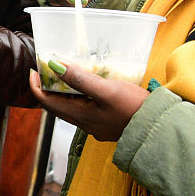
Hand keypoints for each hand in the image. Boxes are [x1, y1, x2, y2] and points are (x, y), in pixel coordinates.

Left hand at [27, 61, 148, 140]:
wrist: (160, 130)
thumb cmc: (134, 109)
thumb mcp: (106, 90)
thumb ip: (80, 79)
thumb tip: (54, 65)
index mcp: (80, 116)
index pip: (46, 102)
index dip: (36, 85)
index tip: (34, 69)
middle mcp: (84, 124)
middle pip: (57, 106)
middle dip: (49, 87)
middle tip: (48, 69)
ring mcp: (96, 126)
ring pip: (72, 108)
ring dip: (65, 92)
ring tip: (67, 74)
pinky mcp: (108, 125)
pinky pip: (86, 110)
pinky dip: (81, 97)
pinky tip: (90, 87)